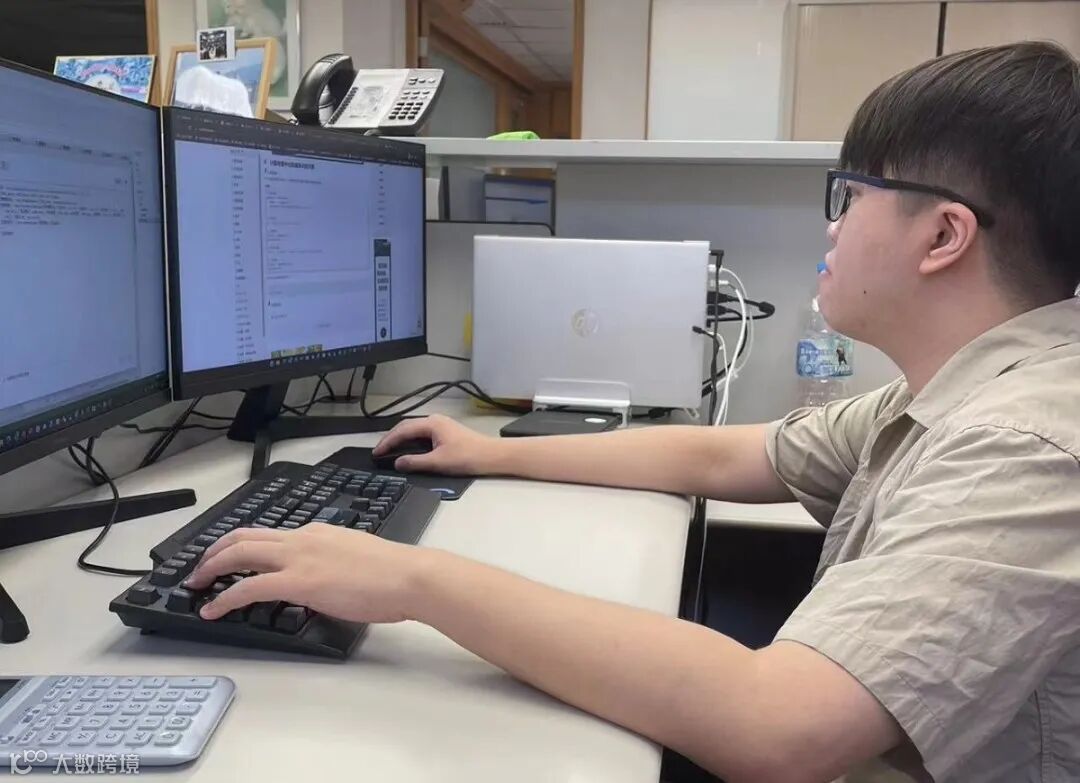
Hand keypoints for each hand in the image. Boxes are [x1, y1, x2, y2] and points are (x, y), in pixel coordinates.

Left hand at [183, 524, 427, 623]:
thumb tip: (323, 582)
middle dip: (214, 551)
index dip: (242, 545)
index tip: (230, 558)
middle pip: (244, 536)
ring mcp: (299, 558)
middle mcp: (303, 538)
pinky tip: (212, 609)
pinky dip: (225, 597)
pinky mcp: (298, 581)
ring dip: (211, 568)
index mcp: (318, 532)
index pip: (270, 534)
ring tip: (196, 585)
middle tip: (199, 568)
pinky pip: (249, 586)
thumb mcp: (356, 558)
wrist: (408, 576)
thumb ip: (333, 565)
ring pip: (239, 553)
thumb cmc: (394, 574)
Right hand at [373, 414, 501, 474]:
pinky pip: (422, 434)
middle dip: (391, 439)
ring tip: (389, 451)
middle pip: (406, 427)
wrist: (492, 456)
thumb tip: (397, 462)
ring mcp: (441, 425)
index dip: (387, 442)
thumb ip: (415, 462)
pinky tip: (408, 450)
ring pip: (414, 430)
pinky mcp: (445, 432)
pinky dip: (411, 441)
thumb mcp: (438, 462)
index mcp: (431, 423)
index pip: (402, 430)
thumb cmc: (468, 457)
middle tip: (379, 451)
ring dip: (401, 439)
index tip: (376, 452)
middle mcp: (435, 420)